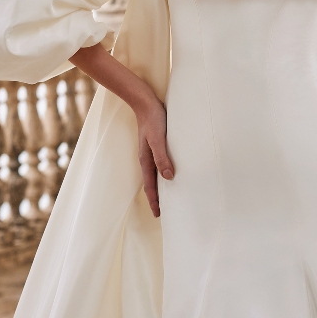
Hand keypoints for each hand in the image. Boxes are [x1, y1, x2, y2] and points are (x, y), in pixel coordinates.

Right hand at [135, 97, 173, 217]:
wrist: (145, 102)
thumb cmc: (153, 120)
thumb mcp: (158, 139)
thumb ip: (162, 157)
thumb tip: (169, 177)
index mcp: (146, 160)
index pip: (151, 186)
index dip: (154, 200)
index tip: (158, 215)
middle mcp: (148, 158)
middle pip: (152, 183)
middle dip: (157, 198)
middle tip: (163, 211)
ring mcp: (151, 152)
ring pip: (156, 174)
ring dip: (161, 186)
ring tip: (169, 196)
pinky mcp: (157, 144)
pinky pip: (160, 163)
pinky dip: (164, 172)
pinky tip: (171, 172)